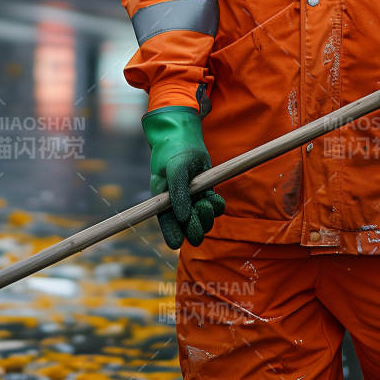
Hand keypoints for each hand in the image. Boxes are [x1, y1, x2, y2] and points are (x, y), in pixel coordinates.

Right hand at [142, 107, 225, 247]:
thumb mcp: (175, 170)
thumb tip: (183, 217)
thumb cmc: (173, 151)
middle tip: (201, 216)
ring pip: (202, 217)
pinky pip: (214, 206)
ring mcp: (192, 198)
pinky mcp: (205, 191)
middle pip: (187, 224)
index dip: (172, 234)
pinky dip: (216, 205)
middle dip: (195, 225)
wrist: (183, 135)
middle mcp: (177, 202)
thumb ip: (179, 193)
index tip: (177, 244)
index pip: (166, 222)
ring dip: (207, 215)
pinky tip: (215, 198)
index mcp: (162, 199)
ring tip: (208, 203)